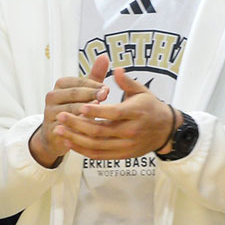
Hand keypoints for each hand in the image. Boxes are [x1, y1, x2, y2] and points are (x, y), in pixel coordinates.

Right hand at [32, 54, 110, 166]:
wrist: (56, 134)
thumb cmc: (75, 107)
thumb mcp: (85, 92)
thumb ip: (95, 76)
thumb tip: (104, 56)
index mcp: (60, 85)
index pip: (78, 82)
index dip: (93, 84)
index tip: (107, 87)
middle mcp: (52, 97)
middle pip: (73, 94)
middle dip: (90, 94)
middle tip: (105, 95)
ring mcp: (50, 113)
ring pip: (69, 109)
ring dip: (84, 109)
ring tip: (97, 108)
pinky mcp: (51, 129)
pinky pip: (65, 126)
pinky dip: (77, 125)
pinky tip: (89, 125)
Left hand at [53, 67, 174, 159]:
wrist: (165, 130)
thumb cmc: (151, 107)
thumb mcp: (142, 91)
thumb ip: (127, 82)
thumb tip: (116, 69)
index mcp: (137, 112)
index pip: (113, 113)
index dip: (96, 111)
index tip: (80, 106)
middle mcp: (131, 130)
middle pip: (100, 130)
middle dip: (77, 124)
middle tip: (60, 116)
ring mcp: (127, 145)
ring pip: (96, 145)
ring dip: (75, 138)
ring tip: (59, 130)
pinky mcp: (123, 155)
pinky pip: (99, 155)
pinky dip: (83, 150)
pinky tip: (70, 143)